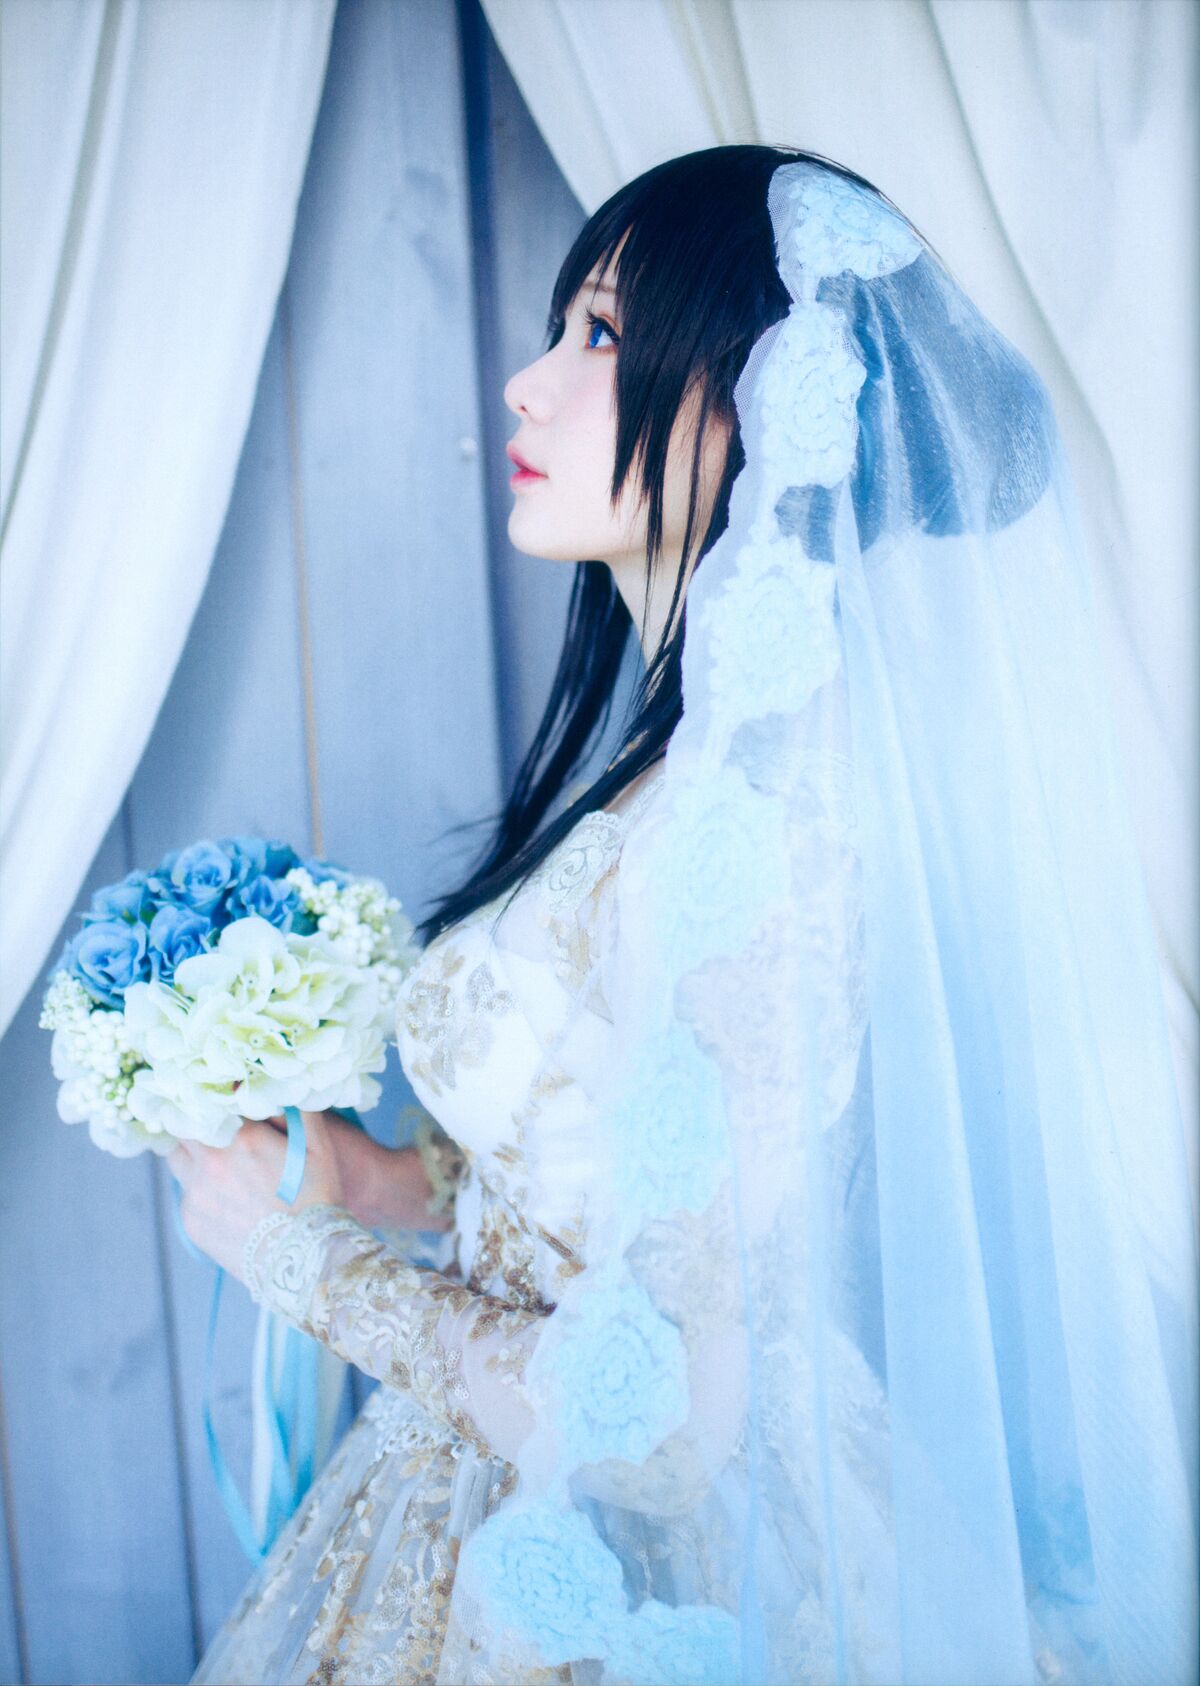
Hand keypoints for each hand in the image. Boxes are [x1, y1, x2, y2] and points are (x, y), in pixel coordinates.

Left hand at [167, 1108, 345, 1282]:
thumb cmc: (317, 1198)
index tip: (216, 1105)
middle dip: (194, 1129)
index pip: (201, 1105)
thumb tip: (272, 1086)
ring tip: (221, 1168)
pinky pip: (187, 1197)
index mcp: (238, 1137)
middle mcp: (208, 1163)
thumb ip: (294, 1107)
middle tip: (215, 1134)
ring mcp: (195, 1196)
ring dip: (193, 1159)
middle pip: (181, 1132)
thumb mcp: (318, 1144)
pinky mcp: (191, 1223)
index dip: (208, 1103)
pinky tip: (229, 1202)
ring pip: (178, 1164)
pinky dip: (201, 1193)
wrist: (307, 1260)